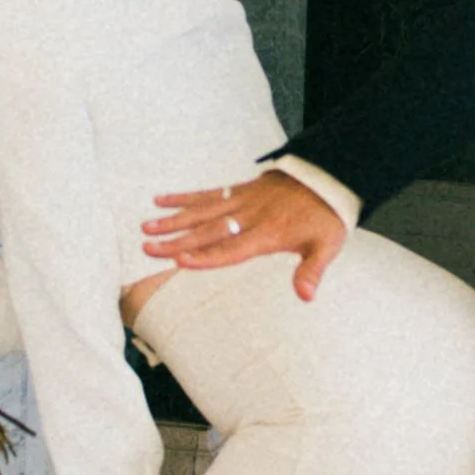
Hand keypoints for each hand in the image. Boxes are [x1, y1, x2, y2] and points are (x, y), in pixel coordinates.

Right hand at [141, 170, 346, 301]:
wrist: (327, 178)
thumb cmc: (325, 218)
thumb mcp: (326, 246)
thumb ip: (312, 271)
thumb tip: (306, 296)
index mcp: (268, 234)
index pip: (232, 248)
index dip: (206, 256)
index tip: (180, 261)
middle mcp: (249, 216)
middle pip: (208, 230)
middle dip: (177, 240)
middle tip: (149, 248)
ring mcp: (241, 201)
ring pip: (202, 210)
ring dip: (173, 219)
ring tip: (147, 227)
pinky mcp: (239, 189)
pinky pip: (207, 194)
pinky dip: (184, 197)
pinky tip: (161, 200)